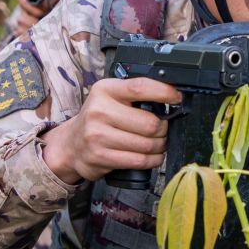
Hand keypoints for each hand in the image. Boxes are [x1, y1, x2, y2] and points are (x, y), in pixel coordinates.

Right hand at [41, 77, 182, 183]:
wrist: (70, 145)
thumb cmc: (98, 119)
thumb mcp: (110, 98)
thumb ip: (134, 94)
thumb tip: (171, 96)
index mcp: (105, 90)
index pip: (140, 87)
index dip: (164, 92)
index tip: (178, 97)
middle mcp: (99, 111)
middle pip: (150, 123)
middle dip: (164, 129)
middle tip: (162, 130)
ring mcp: (98, 136)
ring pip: (147, 144)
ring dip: (160, 146)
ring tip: (158, 143)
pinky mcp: (101, 157)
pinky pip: (139, 161)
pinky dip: (152, 160)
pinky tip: (152, 156)